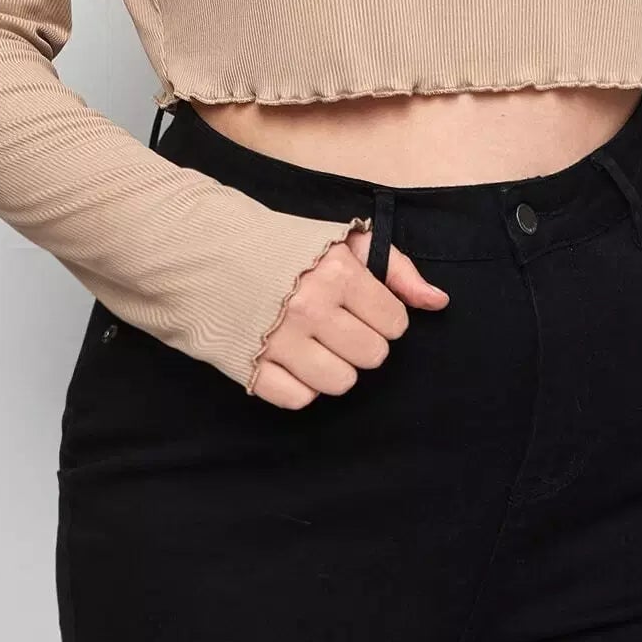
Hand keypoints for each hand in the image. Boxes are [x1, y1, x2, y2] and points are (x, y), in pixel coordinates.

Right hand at [250, 226, 448, 407]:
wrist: (203, 248)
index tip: (362, 306)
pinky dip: (300, 385)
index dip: (383, 316)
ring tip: (317, 343)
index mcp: (337, 273)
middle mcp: (310, 308)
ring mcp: (278, 341)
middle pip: (372, 356)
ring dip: (335, 366)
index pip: (394, 322)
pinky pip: (298, 399)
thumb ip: (396, 269)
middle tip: (338, 324)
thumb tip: (438, 302)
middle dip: (362, 341)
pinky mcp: (250, 367)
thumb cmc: (280, 245)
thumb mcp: (343, 241)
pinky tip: (292, 360)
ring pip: (341, 383)